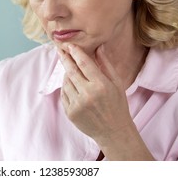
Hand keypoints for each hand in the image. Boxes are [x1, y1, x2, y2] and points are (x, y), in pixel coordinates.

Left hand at [59, 44, 152, 159]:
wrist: (114, 132)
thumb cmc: (117, 105)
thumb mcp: (116, 83)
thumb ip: (106, 64)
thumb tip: (98, 47)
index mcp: (100, 85)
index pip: (84, 63)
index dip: (75, 52)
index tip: (69, 45)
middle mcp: (88, 94)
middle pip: (71, 71)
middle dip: (64, 58)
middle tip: (59, 49)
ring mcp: (77, 105)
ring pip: (66, 82)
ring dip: (66, 74)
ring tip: (71, 70)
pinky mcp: (70, 113)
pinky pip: (64, 94)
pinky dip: (66, 87)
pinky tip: (72, 85)